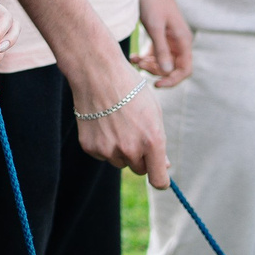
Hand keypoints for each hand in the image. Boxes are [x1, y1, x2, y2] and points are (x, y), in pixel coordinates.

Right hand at [73, 54, 173, 185]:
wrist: (98, 74)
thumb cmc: (131, 90)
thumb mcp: (154, 112)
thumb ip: (159, 141)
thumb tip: (163, 166)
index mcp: (152, 140)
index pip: (158, 179)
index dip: (161, 180)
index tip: (160, 177)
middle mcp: (130, 149)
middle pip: (140, 169)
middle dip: (141, 157)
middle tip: (135, 132)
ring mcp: (108, 150)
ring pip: (120, 162)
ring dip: (121, 150)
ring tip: (117, 122)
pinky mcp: (90, 147)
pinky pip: (103, 154)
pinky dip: (104, 143)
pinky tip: (103, 122)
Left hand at [135, 0, 193, 88]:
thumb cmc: (152, 1)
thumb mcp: (155, 27)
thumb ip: (161, 51)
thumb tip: (167, 73)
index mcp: (183, 40)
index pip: (185, 69)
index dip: (173, 80)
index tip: (157, 84)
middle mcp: (179, 42)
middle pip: (173, 68)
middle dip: (157, 71)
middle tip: (140, 65)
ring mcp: (169, 39)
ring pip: (163, 62)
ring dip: (150, 65)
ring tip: (135, 60)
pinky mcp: (159, 36)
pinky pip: (155, 54)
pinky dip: (145, 58)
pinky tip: (134, 58)